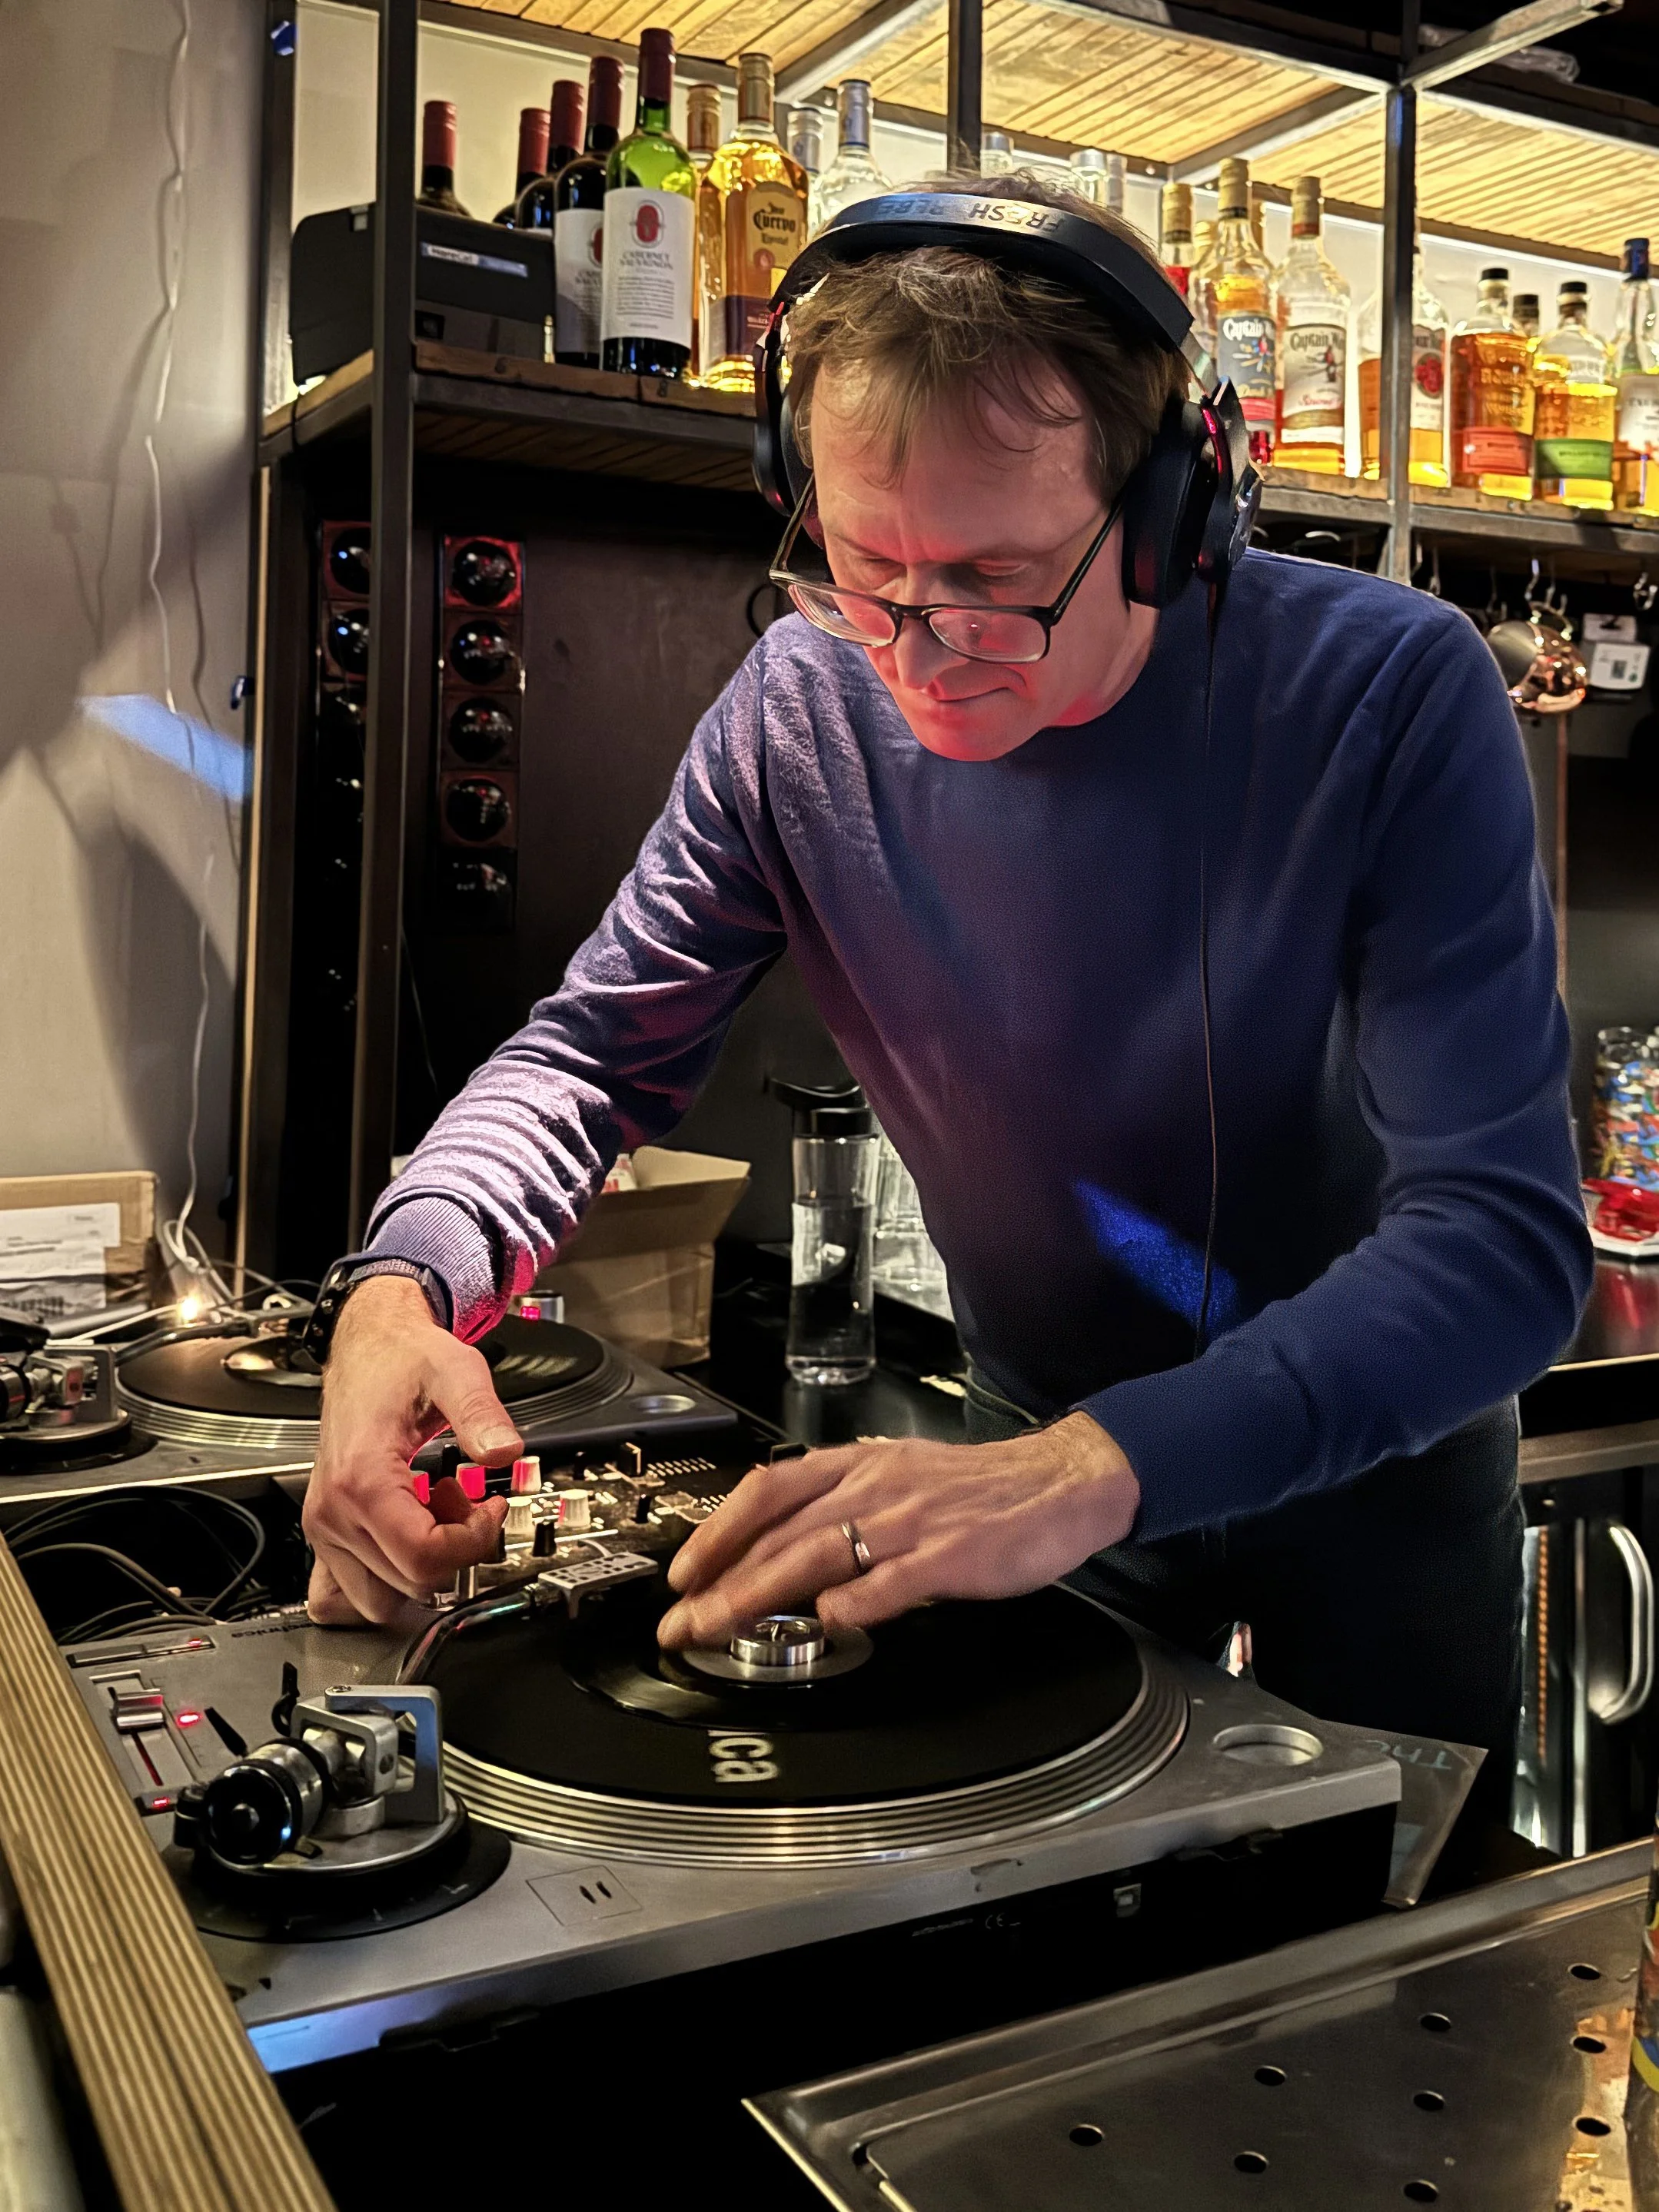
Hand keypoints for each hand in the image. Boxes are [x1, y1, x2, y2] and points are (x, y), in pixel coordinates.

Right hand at [303, 1275, 514, 1626]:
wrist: (367, 1348)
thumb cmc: (402, 1359)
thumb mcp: (455, 1370)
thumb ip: (481, 1413)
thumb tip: (505, 1451)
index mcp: (361, 1480)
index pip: (424, 1558)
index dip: (472, 1541)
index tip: (490, 1507)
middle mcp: (333, 1513)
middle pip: (409, 1584)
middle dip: (453, 1551)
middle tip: (465, 1503)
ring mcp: (325, 1528)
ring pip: (377, 1600)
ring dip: (417, 1570)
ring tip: (432, 1517)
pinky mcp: (325, 1533)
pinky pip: (340, 1593)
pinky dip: (380, 1581)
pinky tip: (403, 1539)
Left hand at [656, 1413, 1138, 1649]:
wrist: (1059, 1481)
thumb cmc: (977, 1488)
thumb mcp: (897, 1476)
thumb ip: (841, 1507)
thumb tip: (782, 1549)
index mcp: (858, 1465)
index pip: (768, 1491)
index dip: (718, 1531)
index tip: (683, 1573)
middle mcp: (875, 1487)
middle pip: (779, 1534)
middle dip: (720, 1581)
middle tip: (680, 1622)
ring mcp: (911, 1520)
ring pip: (816, 1555)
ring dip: (760, 1595)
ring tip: (720, 1627)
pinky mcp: (951, 1554)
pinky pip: (893, 1580)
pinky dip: (855, 1601)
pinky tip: (826, 1620)